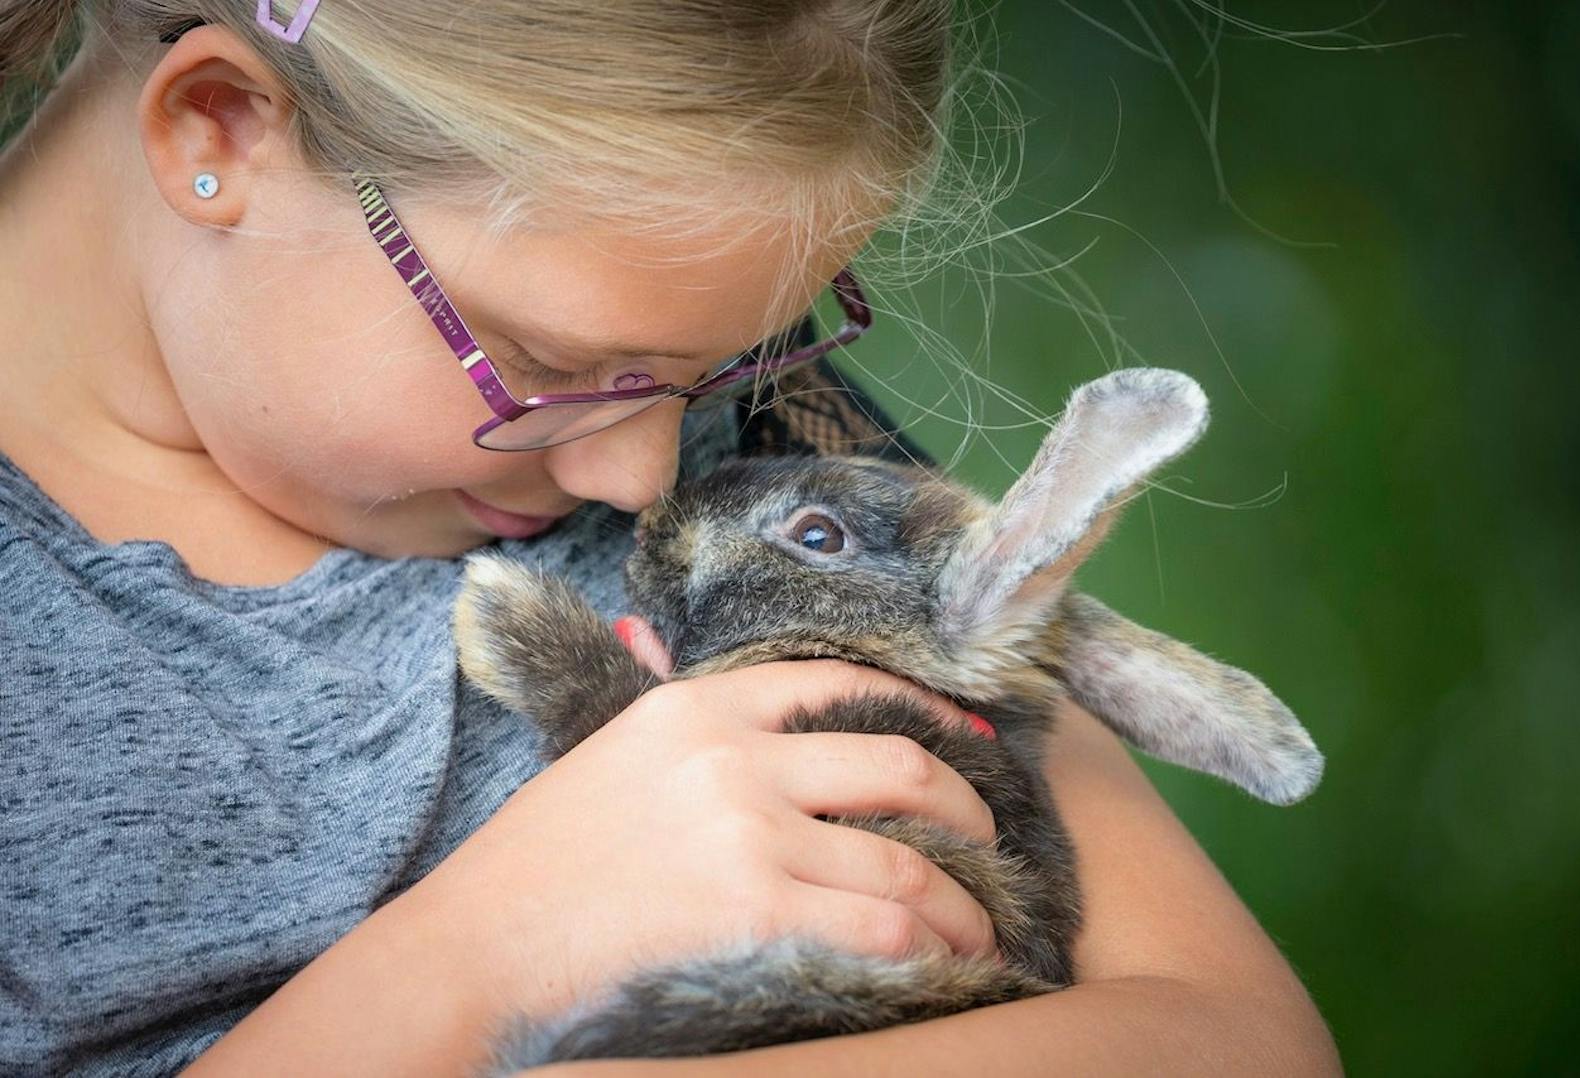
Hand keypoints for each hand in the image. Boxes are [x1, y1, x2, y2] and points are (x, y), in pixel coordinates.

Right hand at [398, 659, 998, 1022]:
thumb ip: (686, 724)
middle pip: (899, 766)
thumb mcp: (612, 751)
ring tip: (978, 927)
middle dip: (967, 806)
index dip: (921, 713)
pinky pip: (882, 925)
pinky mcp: (754, 908)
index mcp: (700, 704)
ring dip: (962, 900)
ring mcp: (748, 830)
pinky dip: (930, 946)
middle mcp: (735, 754)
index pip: (839, 684)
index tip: (965, 743)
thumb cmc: (542, 858)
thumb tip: (731, 693)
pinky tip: (943, 962)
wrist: (480, 939)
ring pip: (906, 861)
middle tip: (987, 838)